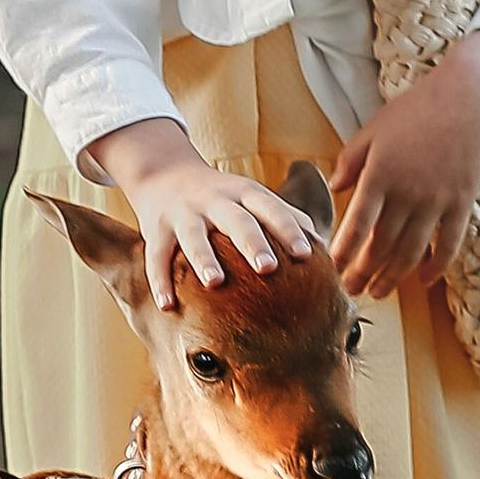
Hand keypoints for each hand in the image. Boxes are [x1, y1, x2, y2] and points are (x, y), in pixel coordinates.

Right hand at [83, 116, 319, 312]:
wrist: (164, 174)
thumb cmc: (222, 197)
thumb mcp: (252, 197)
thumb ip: (286, 217)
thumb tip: (323, 250)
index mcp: (244, 193)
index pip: (270, 207)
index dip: (287, 228)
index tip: (306, 253)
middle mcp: (214, 200)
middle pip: (235, 219)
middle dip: (251, 242)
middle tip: (268, 268)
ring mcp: (183, 213)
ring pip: (193, 235)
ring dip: (204, 258)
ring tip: (215, 282)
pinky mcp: (156, 228)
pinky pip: (156, 255)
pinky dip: (160, 280)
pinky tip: (168, 305)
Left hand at [329, 31, 479, 300]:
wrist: (468, 98)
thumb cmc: (416, 110)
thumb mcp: (374, 128)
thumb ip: (351, 160)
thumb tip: (334, 187)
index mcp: (380, 175)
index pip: (356, 225)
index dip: (343, 253)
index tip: (331, 271)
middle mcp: (408, 194)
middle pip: (381, 246)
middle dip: (362, 273)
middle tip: (348, 292)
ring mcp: (437, 201)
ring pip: (412, 252)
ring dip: (393, 277)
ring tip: (378, 292)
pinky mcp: (462, 203)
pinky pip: (449, 244)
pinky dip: (436, 267)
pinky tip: (423, 280)